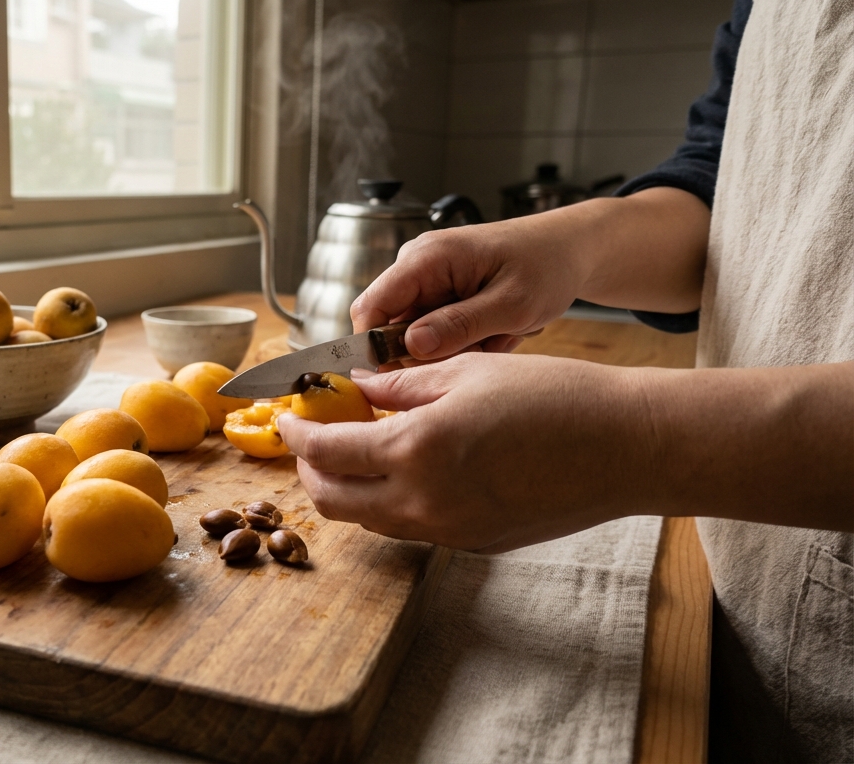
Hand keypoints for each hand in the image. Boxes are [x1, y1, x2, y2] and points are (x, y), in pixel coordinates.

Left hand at [277, 353, 654, 552]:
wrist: (628, 447)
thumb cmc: (556, 398)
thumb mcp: (466, 374)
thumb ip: (400, 384)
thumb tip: (357, 385)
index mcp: (415, 452)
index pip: (327, 452)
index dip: (299, 433)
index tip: (288, 417)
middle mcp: (423, 503)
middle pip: (334, 501)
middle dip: (311, 469)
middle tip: (313, 437)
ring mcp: (448, 531)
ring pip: (370, 519)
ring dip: (348, 487)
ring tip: (356, 448)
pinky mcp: (473, 543)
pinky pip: (411, 527)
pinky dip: (390, 500)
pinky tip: (405, 467)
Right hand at [350, 188, 711, 362]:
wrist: (569, 249)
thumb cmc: (546, 266)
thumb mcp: (511, 304)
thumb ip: (460, 325)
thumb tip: (410, 347)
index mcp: (427, 258)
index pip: (370, 308)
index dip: (375, 347)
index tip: (407, 376)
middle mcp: (416, 265)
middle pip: (390, 327)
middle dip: (430, 351)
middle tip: (482, 346)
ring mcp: (425, 280)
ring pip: (414, 335)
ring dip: (452, 348)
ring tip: (495, 335)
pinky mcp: (437, 293)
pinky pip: (432, 332)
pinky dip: (461, 342)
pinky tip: (493, 332)